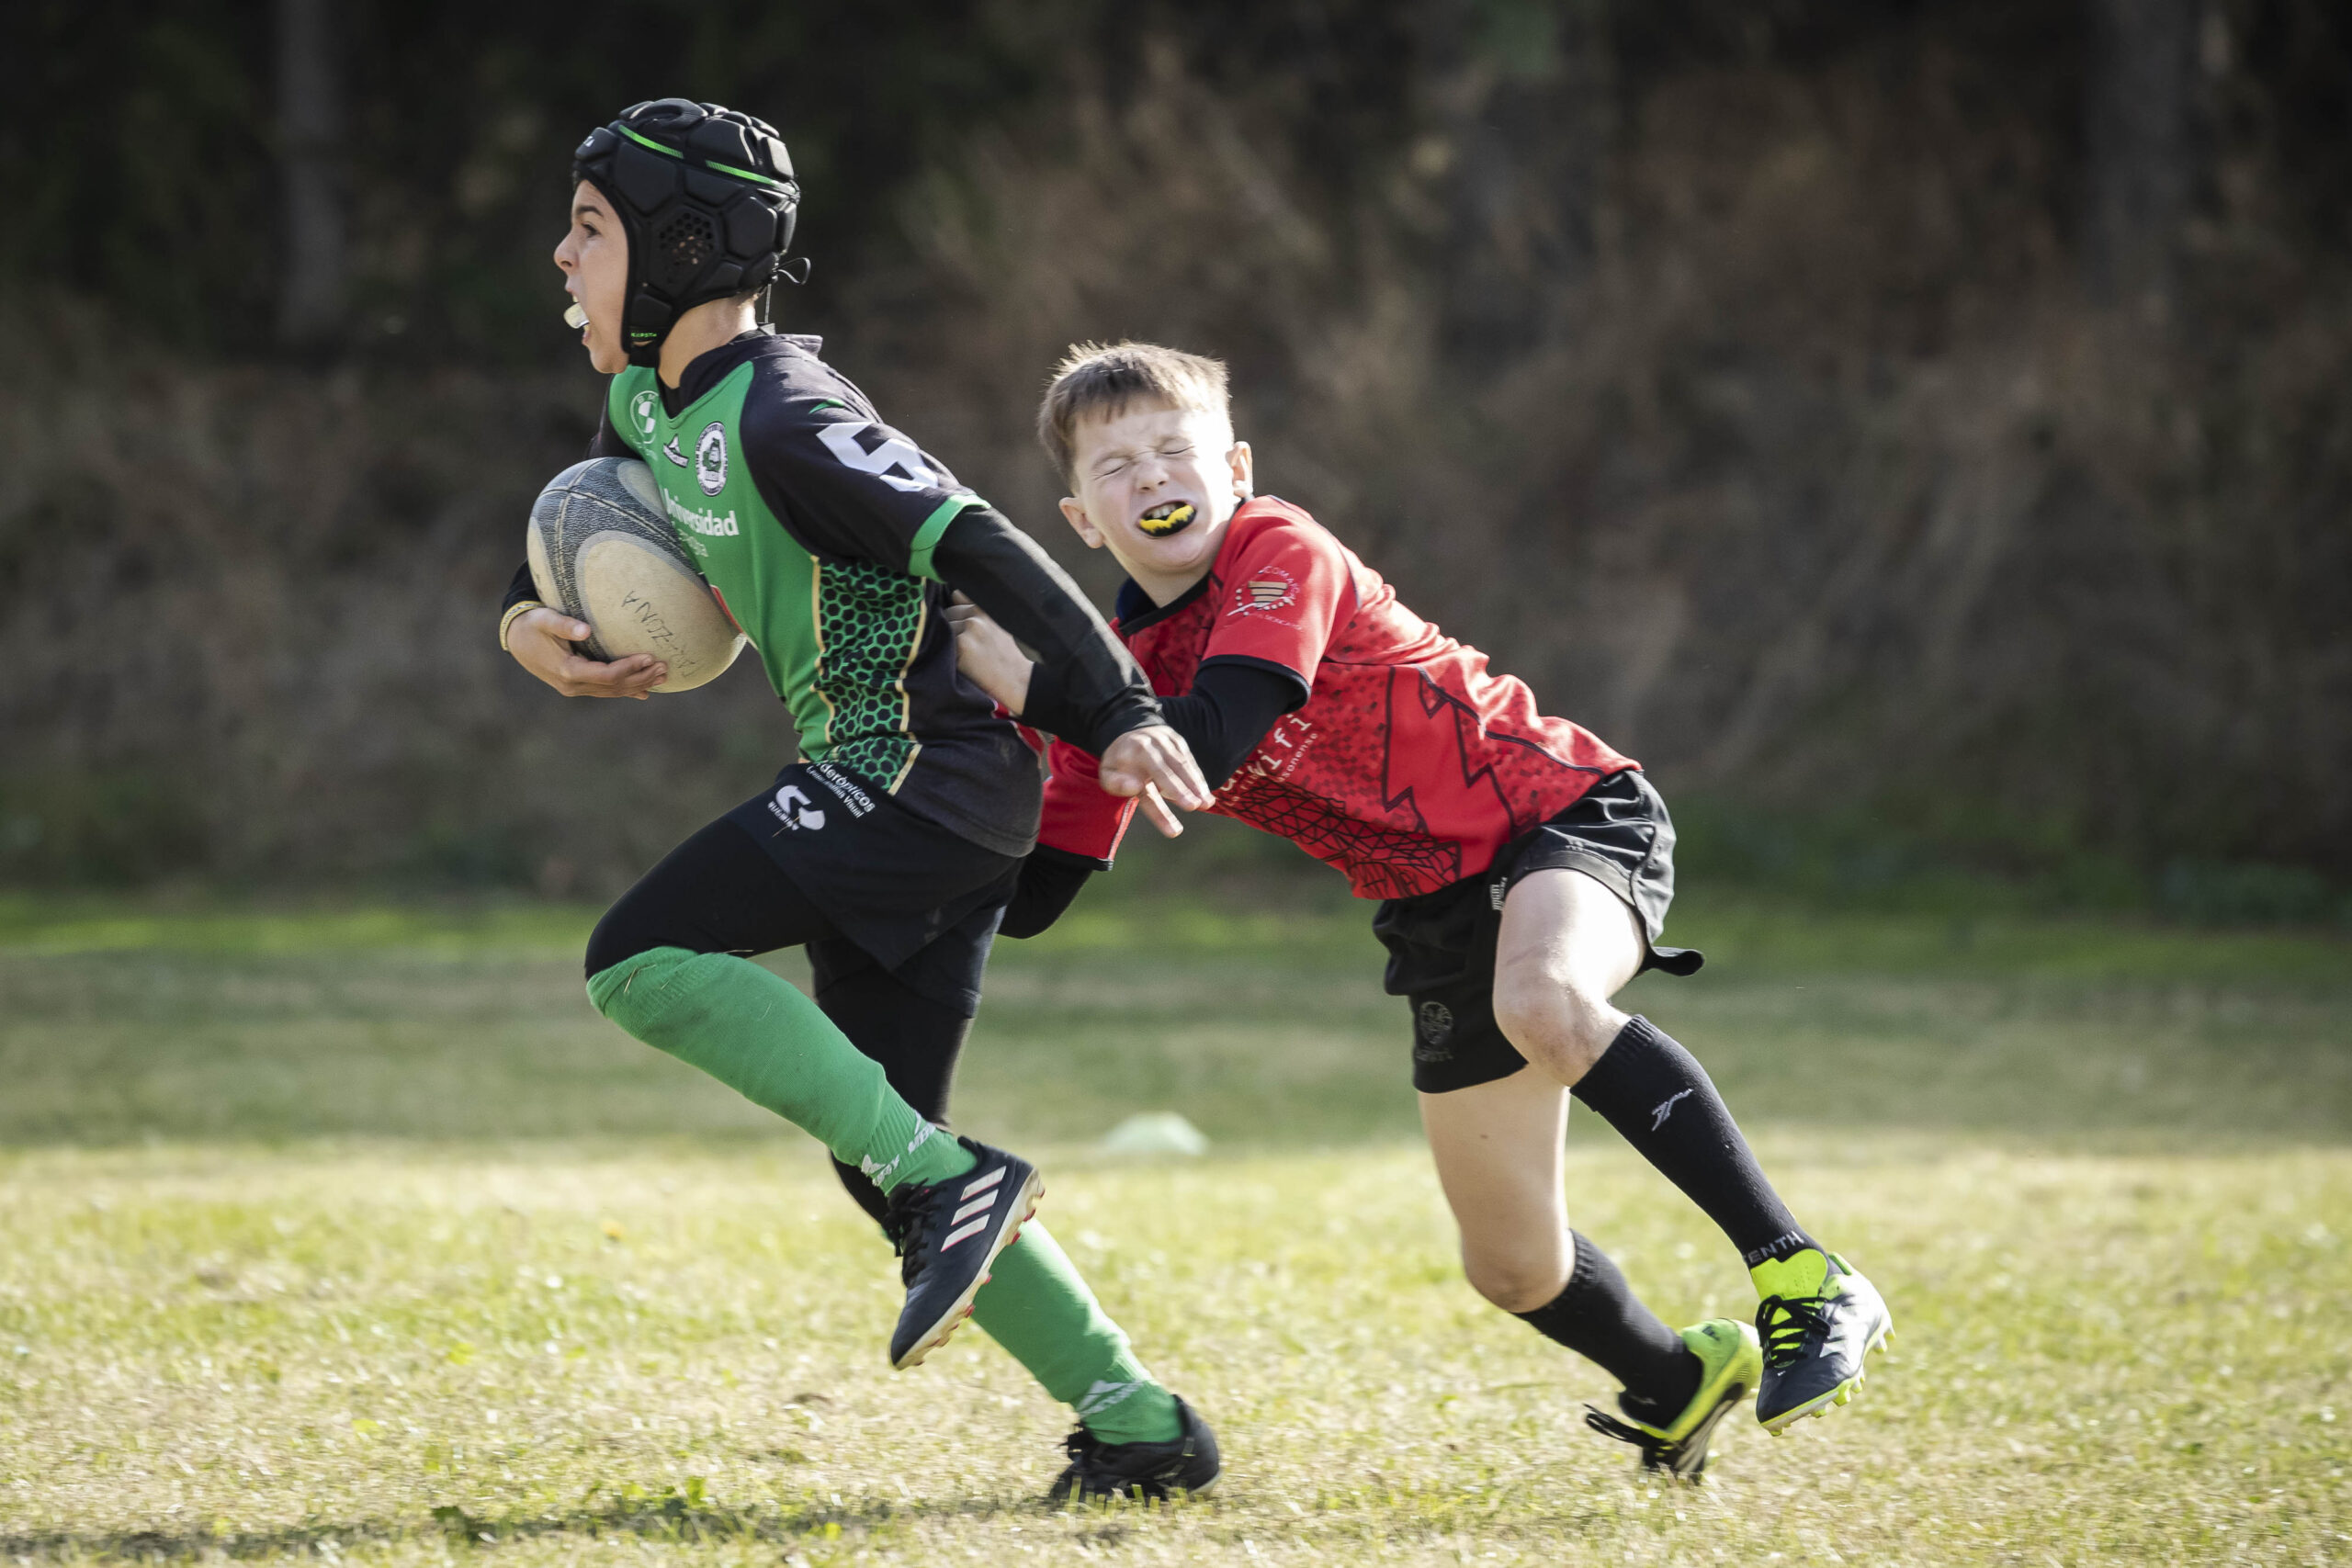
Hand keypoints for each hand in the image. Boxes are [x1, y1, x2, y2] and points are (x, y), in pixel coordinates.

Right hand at [506, 607, 666, 698]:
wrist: (516, 641)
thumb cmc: (532, 626)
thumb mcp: (545, 620)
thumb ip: (564, 625)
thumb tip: (586, 630)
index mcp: (567, 670)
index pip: (607, 675)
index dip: (629, 668)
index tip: (648, 657)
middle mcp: (573, 685)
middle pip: (614, 686)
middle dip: (641, 678)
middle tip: (664, 667)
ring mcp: (575, 689)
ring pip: (612, 691)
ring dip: (638, 685)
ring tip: (662, 676)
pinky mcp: (578, 686)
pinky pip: (605, 691)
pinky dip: (626, 691)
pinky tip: (644, 692)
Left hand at [946, 592, 1034, 712]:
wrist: (1015, 679)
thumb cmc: (1006, 654)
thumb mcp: (997, 624)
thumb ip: (978, 610)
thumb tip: (954, 594)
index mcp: (985, 609)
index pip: (957, 596)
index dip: (955, 609)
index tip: (958, 620)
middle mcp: (977, 615)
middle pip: (947, 613)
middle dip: (950, 624)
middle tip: (964, 643)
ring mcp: (968, 629)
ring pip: (943, 629)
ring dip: (947, 639)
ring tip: (964, 653)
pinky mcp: (961, 645)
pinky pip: (942, 644)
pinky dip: (947, 652)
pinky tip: (961, 660)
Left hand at [1098, 724, 1213, 837]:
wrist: (1129, 732)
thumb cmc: (1118, 762)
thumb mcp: (1107, 773)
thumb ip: (1116, 783)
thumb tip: (1134, 787)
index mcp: (1136, 752)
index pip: (1154, 776)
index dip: (1164, 801)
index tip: (1175, 827)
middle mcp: (1153, 744)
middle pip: (1171, 769)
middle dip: (1184, 788)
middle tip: (1195, 806)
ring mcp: (1167, 741)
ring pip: (1184, 764)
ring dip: (1196, 784)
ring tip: (1207, 803)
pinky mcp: (1178, 741)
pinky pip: (1189, 761)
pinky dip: (1197, 777)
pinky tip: (1205, 794)